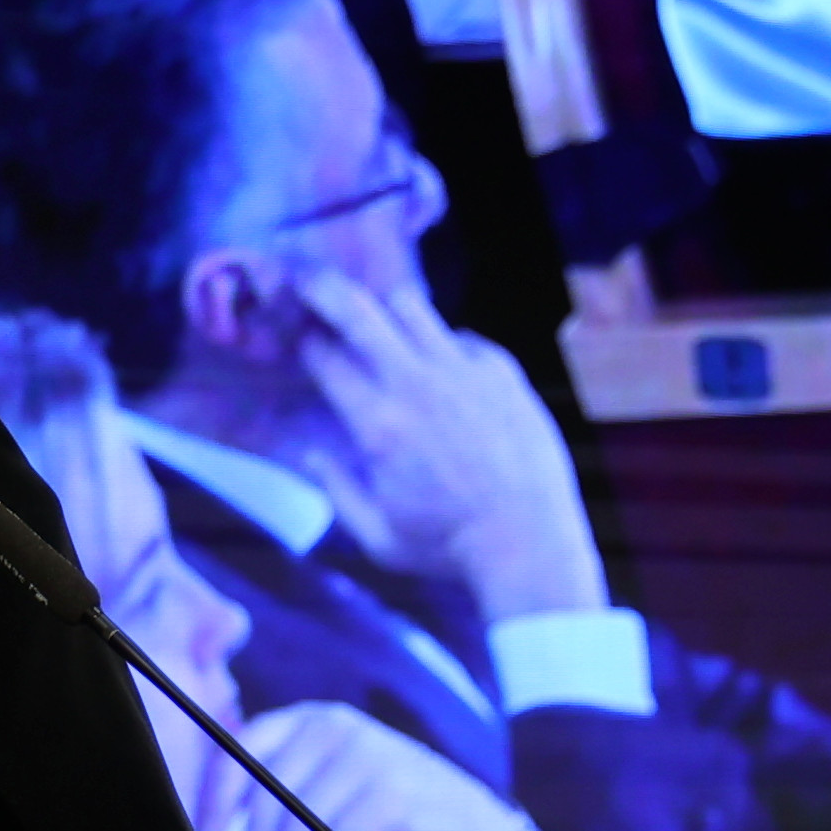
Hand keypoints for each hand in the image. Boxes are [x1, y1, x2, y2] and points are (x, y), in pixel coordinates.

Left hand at [239, 697, 569, 830]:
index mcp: (309, 720)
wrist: (467, 829)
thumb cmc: (384, 813)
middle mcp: (335, 728)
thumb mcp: (327, 783)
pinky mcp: (395, 793)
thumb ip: (279, 783)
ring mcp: (368, 756)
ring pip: (300, 827)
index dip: (213, 802)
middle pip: (267, 800)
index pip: (238, 753)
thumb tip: (209, 819)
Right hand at [285, 269, 609, 631]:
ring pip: (411, 306)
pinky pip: (463, 336)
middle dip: (324, 288)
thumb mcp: (377, 537)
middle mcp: (417, 386)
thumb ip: (337, 490)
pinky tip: (443, 368)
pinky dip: (444, 344)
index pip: (325, 357)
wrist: (531, 546)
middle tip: (310, 281)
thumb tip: (309, 453)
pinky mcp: (504, 372)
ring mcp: (465, 372)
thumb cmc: (448, 550)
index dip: (305, 340)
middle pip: (359, 309)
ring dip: (386, 309)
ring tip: (380, 322)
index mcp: (378, 425)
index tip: (299, 337)